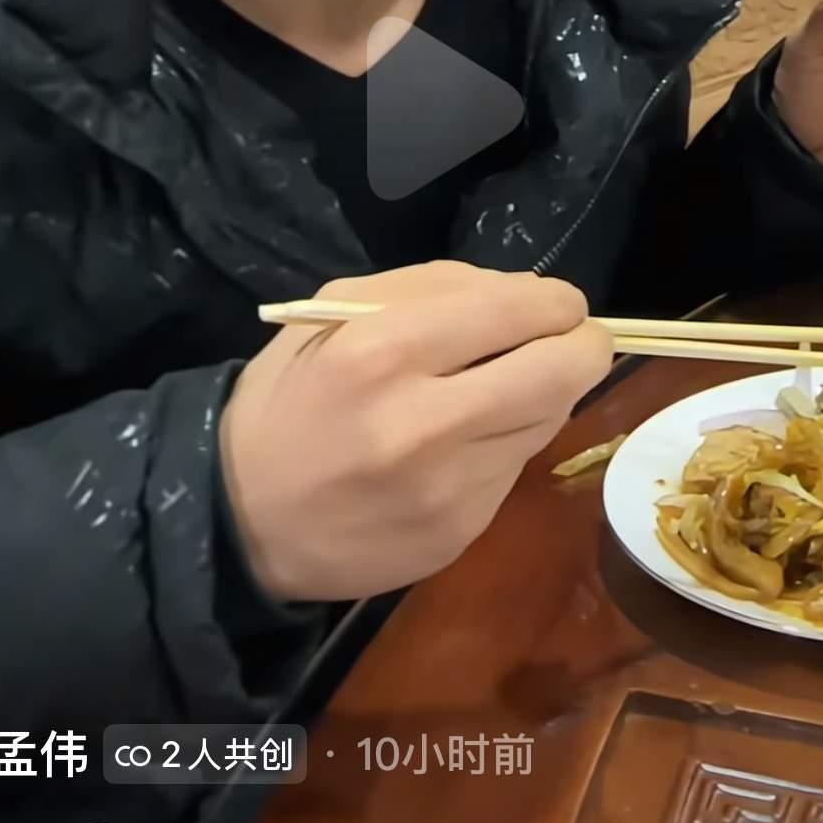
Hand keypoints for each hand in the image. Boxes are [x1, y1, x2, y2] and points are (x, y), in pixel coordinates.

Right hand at [219, 261, 615, 601]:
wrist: (238, 520)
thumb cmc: (287, 403)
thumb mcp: (330, 316)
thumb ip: (428, 289)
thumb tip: (523, 293)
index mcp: (381, 351)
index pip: (518, 310)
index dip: (557, 301)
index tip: (556, 304)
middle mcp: (422, 421)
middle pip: (560, 371)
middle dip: (584, 345)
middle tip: (573, 339)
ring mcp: (447, 487)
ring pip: (547, 421)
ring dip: (544, 395)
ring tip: (507, 386)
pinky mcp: (459, 532)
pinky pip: (513, 469)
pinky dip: (505, 445)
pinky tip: (463, 444)